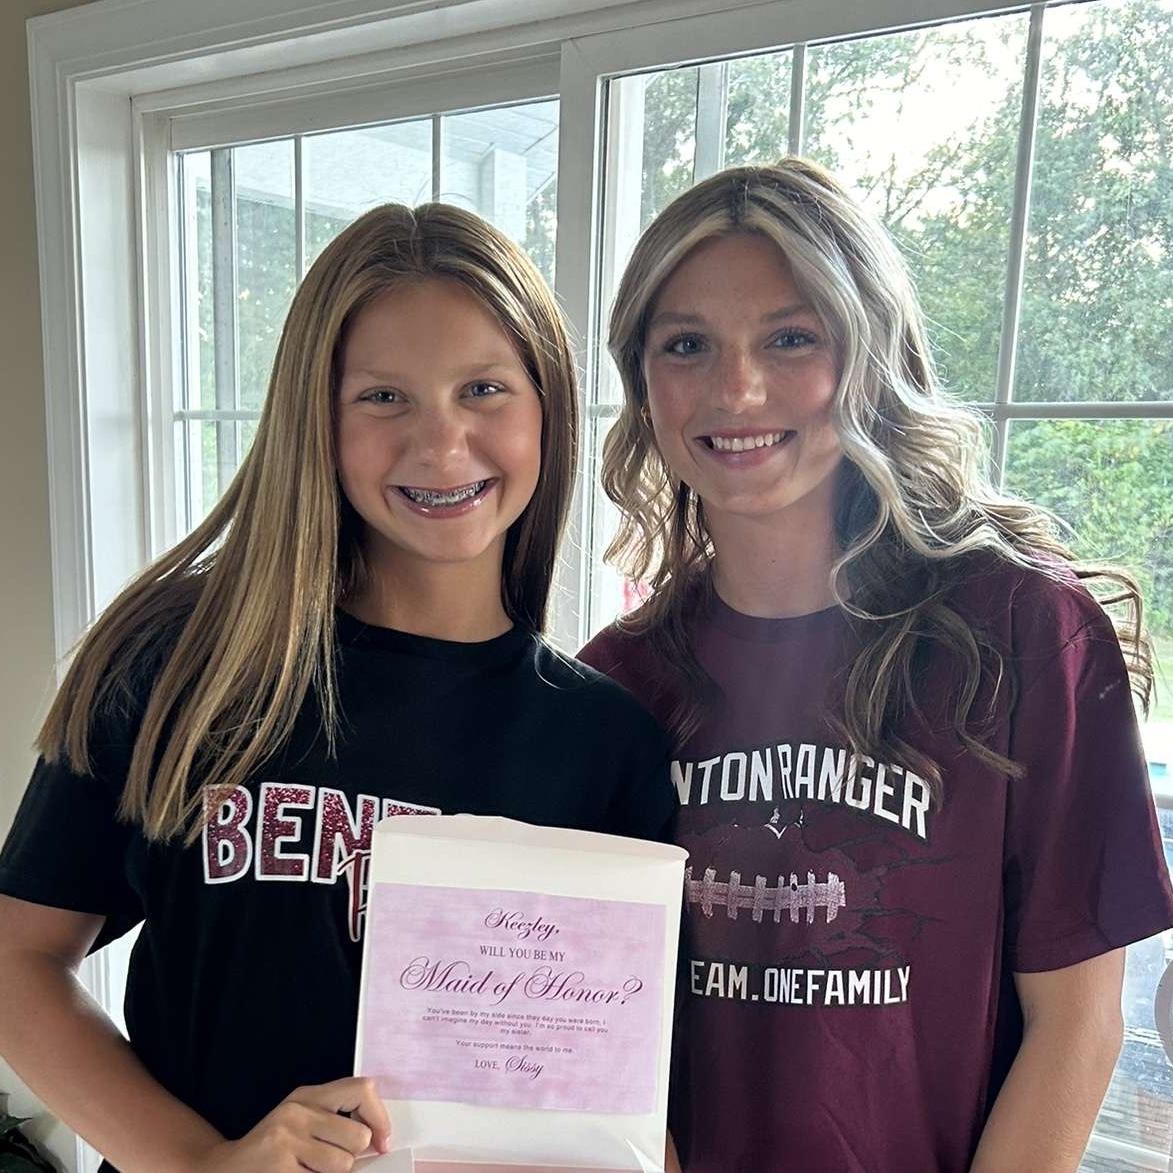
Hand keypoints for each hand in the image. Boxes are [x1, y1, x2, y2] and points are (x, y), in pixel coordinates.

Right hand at [188, 1076, 391, 1171]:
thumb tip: (379, 1142)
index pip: (362, 1090)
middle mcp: (297, 1111)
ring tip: (308, 1171)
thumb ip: (335, 1122)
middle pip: (358, 1137)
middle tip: (328, 1163)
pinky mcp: (280, 1169)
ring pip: (344, 1165)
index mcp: (307, 1095)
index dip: (379, 1118)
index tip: (381, 1143)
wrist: (221, 1170)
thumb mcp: (300, 1121)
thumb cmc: (271, 1149)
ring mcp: (286, 1141)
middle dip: (351, 1157)